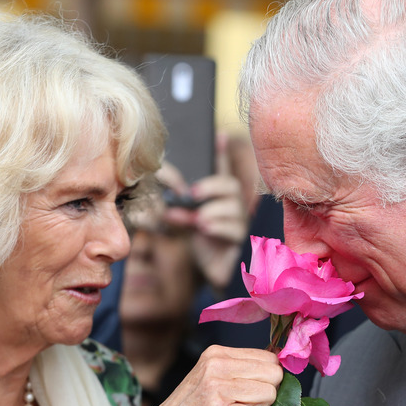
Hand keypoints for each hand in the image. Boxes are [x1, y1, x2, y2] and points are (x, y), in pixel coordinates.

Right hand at [134, 345, 281, 405]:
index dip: (267, 380)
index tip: (247, 394)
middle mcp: (216, 365)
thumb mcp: (209, 381)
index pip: (269, 357)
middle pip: (274, 375)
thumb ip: (239, 372)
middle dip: (264, 398)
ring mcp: (216, 388)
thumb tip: (281, 370)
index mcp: (216, 354)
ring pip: (269, 396)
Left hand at [162, 134, 249, 289]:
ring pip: (232, 207)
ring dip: (209, 211)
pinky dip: (215, 226)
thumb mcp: (187, 220)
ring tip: (196, 220)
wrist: (213, 270)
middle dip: (210, 186)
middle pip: (230, 184)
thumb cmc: (201, 243)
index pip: (222, 170)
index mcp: (220, 197)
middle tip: (192, 193)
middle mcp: (234, 206)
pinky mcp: (241, 241)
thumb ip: (179, 206)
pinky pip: (233, 228)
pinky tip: (202, 229)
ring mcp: (240, 222)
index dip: (221, 153)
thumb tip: (165, 194)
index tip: (219, 134)